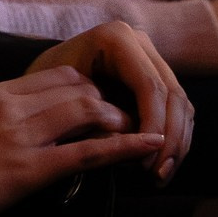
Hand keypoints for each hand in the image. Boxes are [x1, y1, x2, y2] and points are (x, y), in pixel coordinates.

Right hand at [0, 66, 168, 212]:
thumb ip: (2, 113)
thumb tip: (37, 115)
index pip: (58, 76)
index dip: (89, 86)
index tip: (102, 99)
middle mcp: (11, 108)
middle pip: (77, 89)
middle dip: (108, 102)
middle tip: (125, 117)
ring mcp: (21, 137)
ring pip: (85, 112)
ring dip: (118, 120)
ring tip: (136, 131)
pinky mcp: (30, 169)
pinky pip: (87, 154)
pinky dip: (124, 147)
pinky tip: (148, 145)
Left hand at [29, 19, 193, 178]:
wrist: (38, 81)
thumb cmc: (42, 92)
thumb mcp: (62, 104)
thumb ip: (96, 123)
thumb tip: (132, 150)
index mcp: (117, 39)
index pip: (149, 87)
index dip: (153, 127)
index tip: (145, 162)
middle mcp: (139, 42)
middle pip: (171, 95)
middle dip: (170, 140)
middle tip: (158, 176)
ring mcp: (151, 57)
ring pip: (179, 104)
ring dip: (176, 144)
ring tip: (160, 177)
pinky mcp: (156, 77)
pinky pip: (175, 109)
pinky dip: (173, 139)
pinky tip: (161, 165)